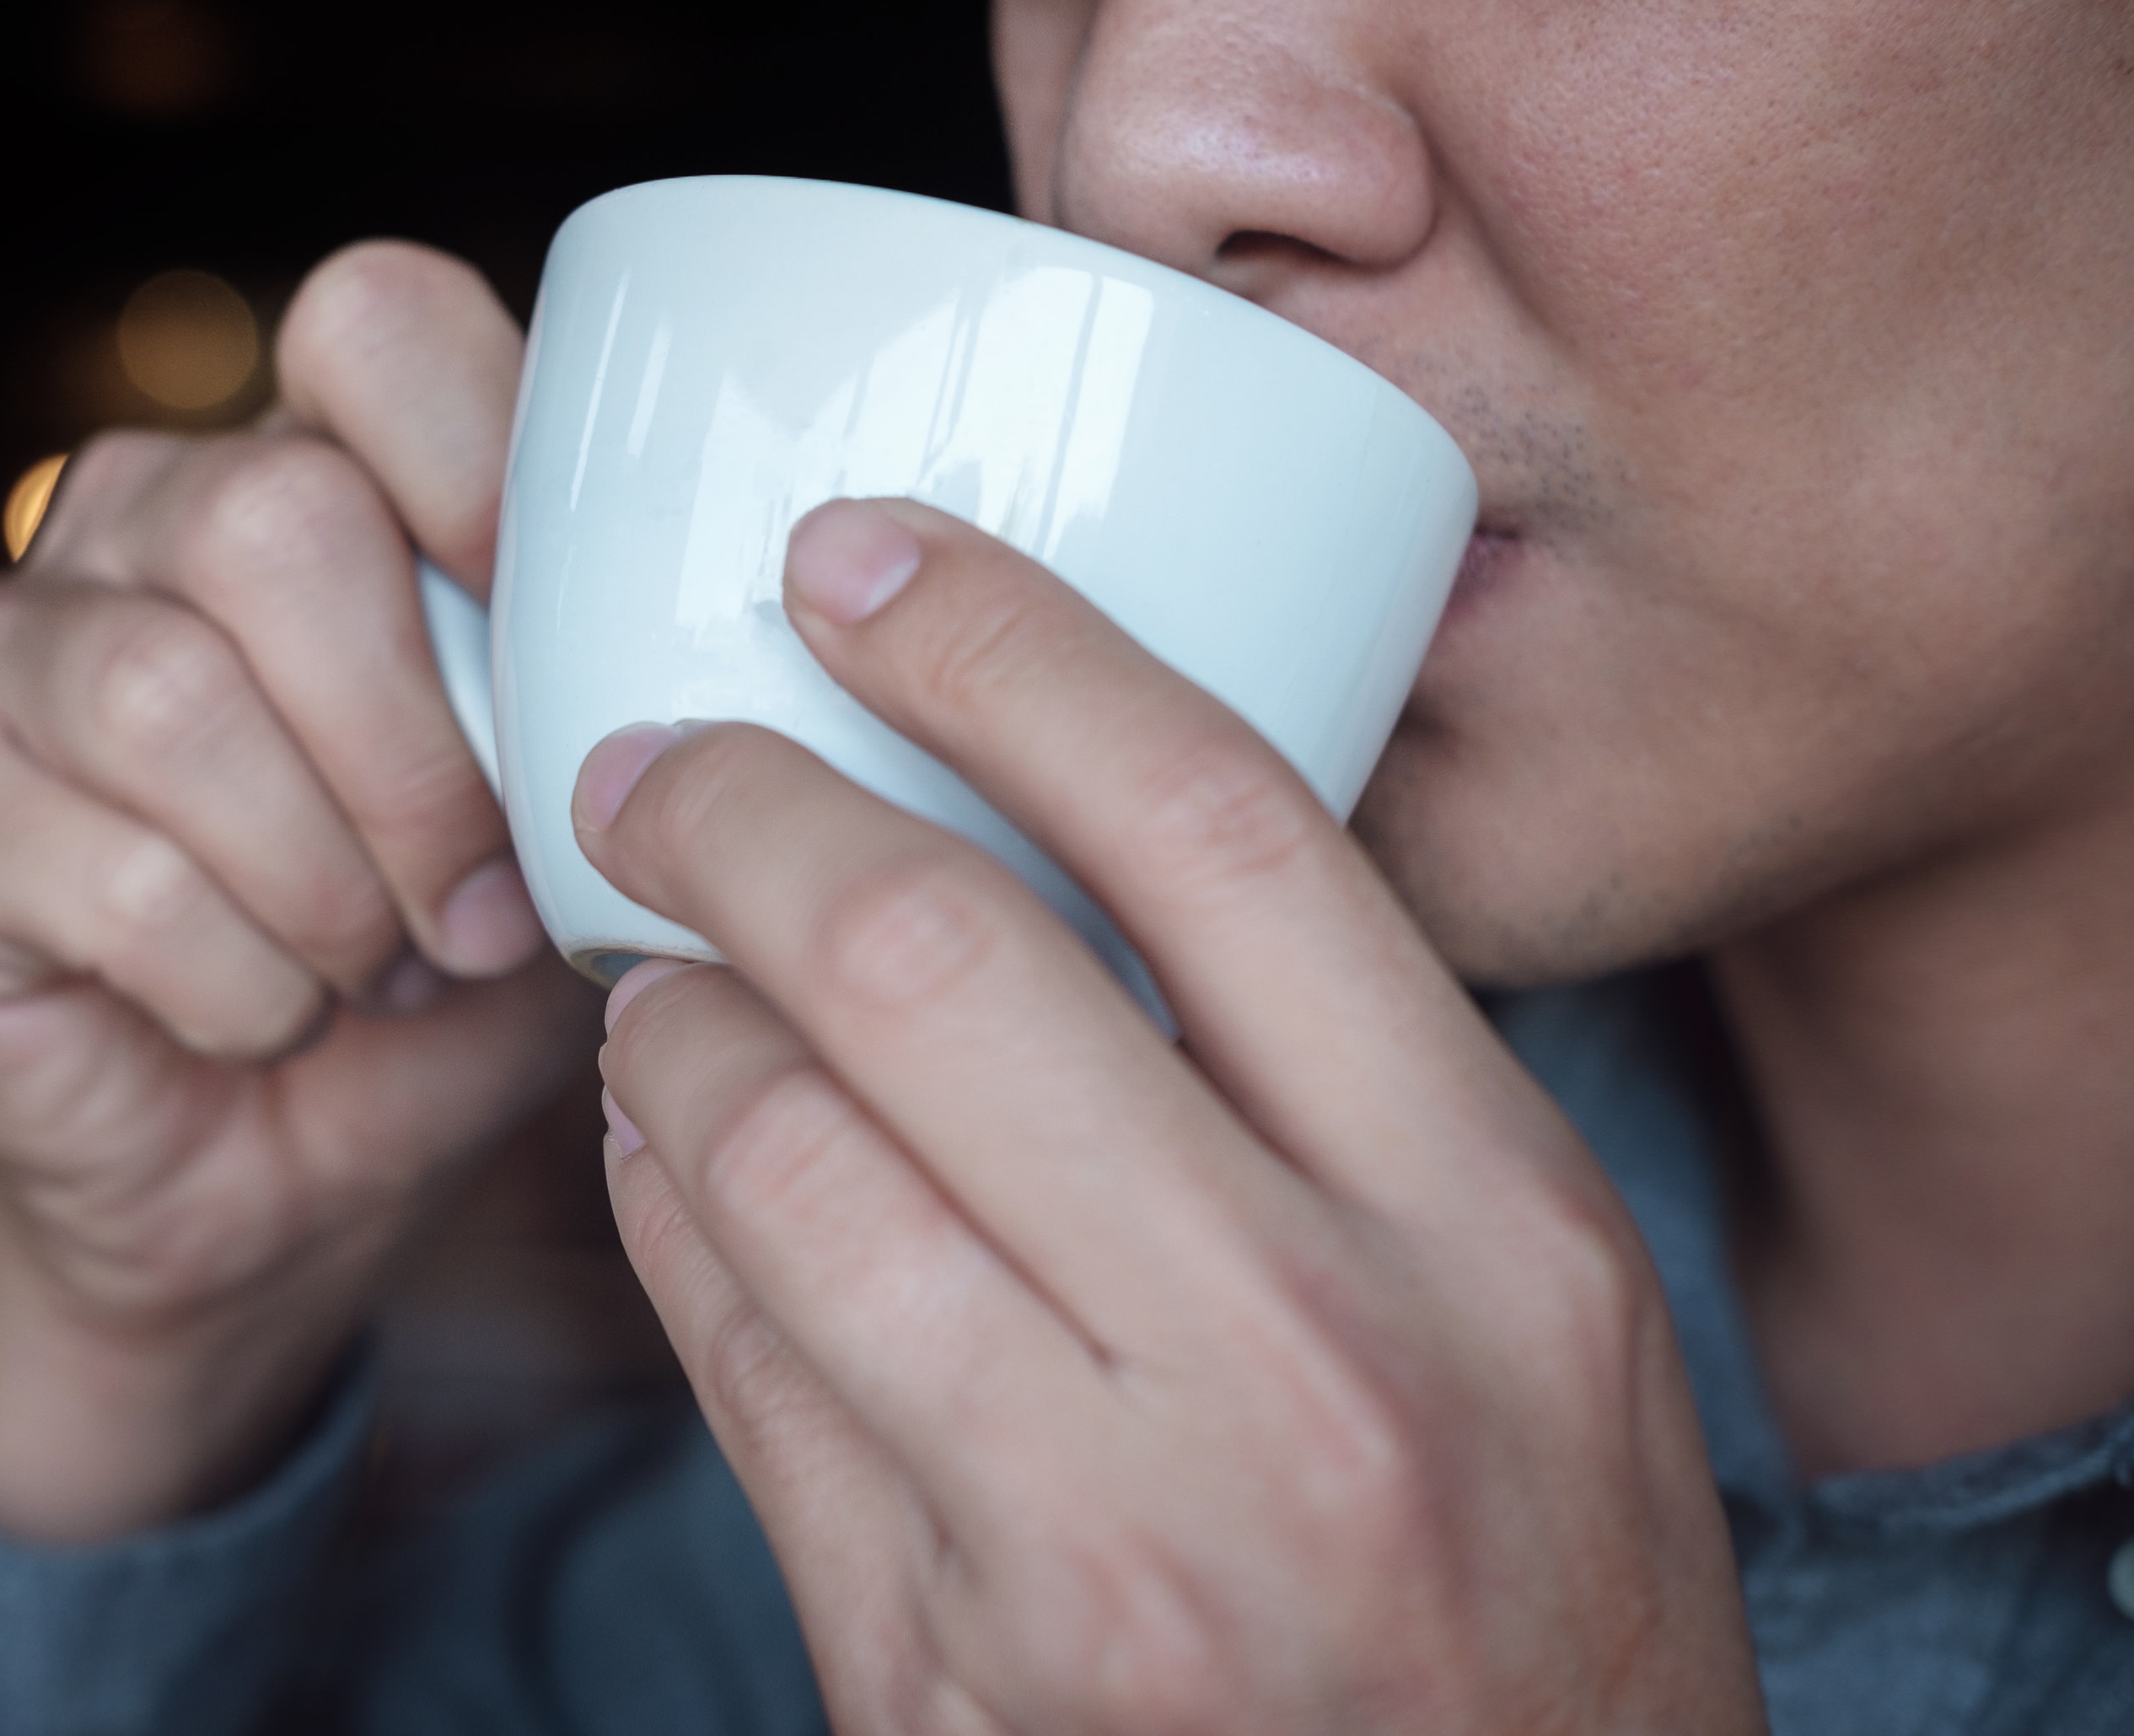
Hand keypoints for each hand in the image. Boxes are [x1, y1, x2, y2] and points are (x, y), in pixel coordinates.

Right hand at [0, 243, 596, 1538]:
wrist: (284, 1176)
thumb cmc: (446, 974)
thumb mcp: (574, 827)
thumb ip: (616, 710)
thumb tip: (726, 664)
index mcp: (326, 467)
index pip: (376, 326)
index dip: (483, 464)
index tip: (563, 651)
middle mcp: (148, 512)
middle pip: (274, 518)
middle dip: (417, 759)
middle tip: (480, 913)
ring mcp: (12, 644)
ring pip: (171, 697)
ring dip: (328, 885)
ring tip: (380, 968)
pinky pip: (112, 877)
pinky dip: (245, 988)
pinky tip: (278, 1020)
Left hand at [582, 499, 1763, 1732]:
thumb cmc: (1530, 1592)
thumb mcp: (1534, 1303)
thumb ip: (1339, 1080)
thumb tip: (1036, 844)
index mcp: (1496, 1227)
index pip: (1213, 826)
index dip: (1002, 646)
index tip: (861, 565)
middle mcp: (1307, 1371)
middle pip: (934, 958)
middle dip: (737, 811)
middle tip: (658, 767)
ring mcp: (1101, 1545)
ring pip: (771, 1157)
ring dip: (663, 1028)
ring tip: (657, 985)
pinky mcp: (930, 1671)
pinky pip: (726, 1367)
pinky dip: (661, 1220)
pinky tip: (669, 1165)